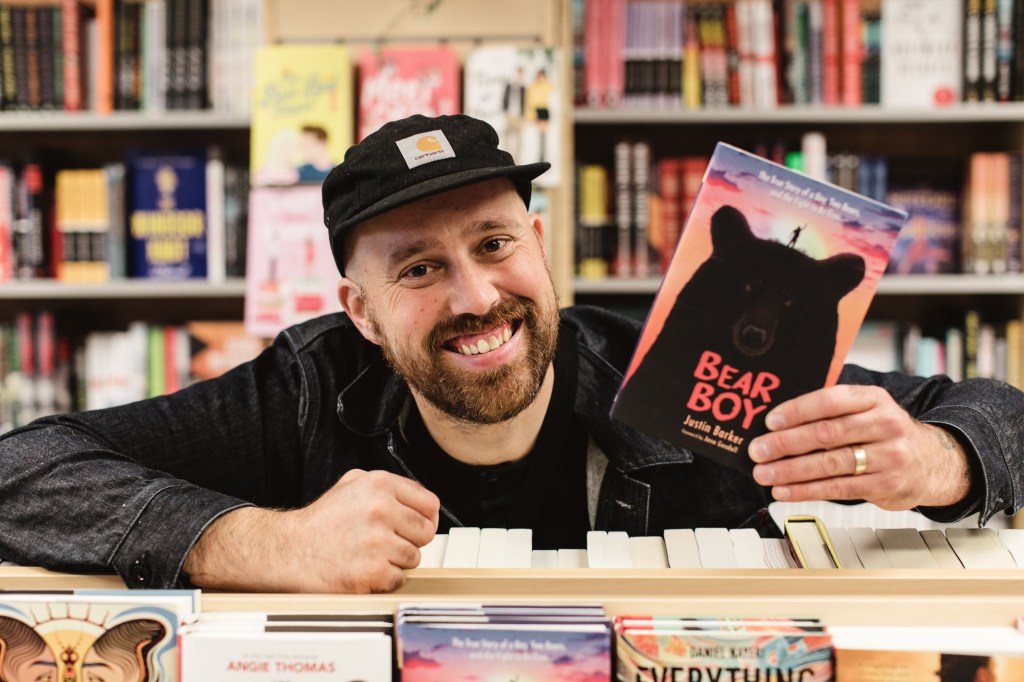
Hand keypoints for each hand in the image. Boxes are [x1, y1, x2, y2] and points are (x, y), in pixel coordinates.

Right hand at [184, 469, 439, 592]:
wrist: (288, 551)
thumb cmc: (319, 522)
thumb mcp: (351, 484)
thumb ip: (387, 486)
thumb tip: (421, 500)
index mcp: (379, 484)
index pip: (430, 504)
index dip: (425, 518)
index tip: (415, 527)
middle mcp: (381, 509)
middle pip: (426, 532)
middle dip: (410, 540)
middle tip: (386, 543)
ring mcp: (378, 541)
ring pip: (414, 558)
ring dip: (396, 561)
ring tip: (369, 555)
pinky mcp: (373, 570)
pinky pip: (399, 579)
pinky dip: (384, 580)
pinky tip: (364, 569)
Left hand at [747, 384, 971, 509]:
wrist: (933, 462)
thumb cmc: (885, 433)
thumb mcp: (868, 409)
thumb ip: (833, 409)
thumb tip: (779, 419)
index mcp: (874, 399)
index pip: (831, 400)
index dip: (798, 410)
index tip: (770, 421)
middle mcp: (885, 424)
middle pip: (827, 433)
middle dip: (786, 443)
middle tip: (758, 450)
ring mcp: (888, 456)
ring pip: (830, 464)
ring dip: (791, 470)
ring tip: (764, 473)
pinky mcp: (885, 485)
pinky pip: (838, 488)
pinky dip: (806, 491)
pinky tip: (784, 490)